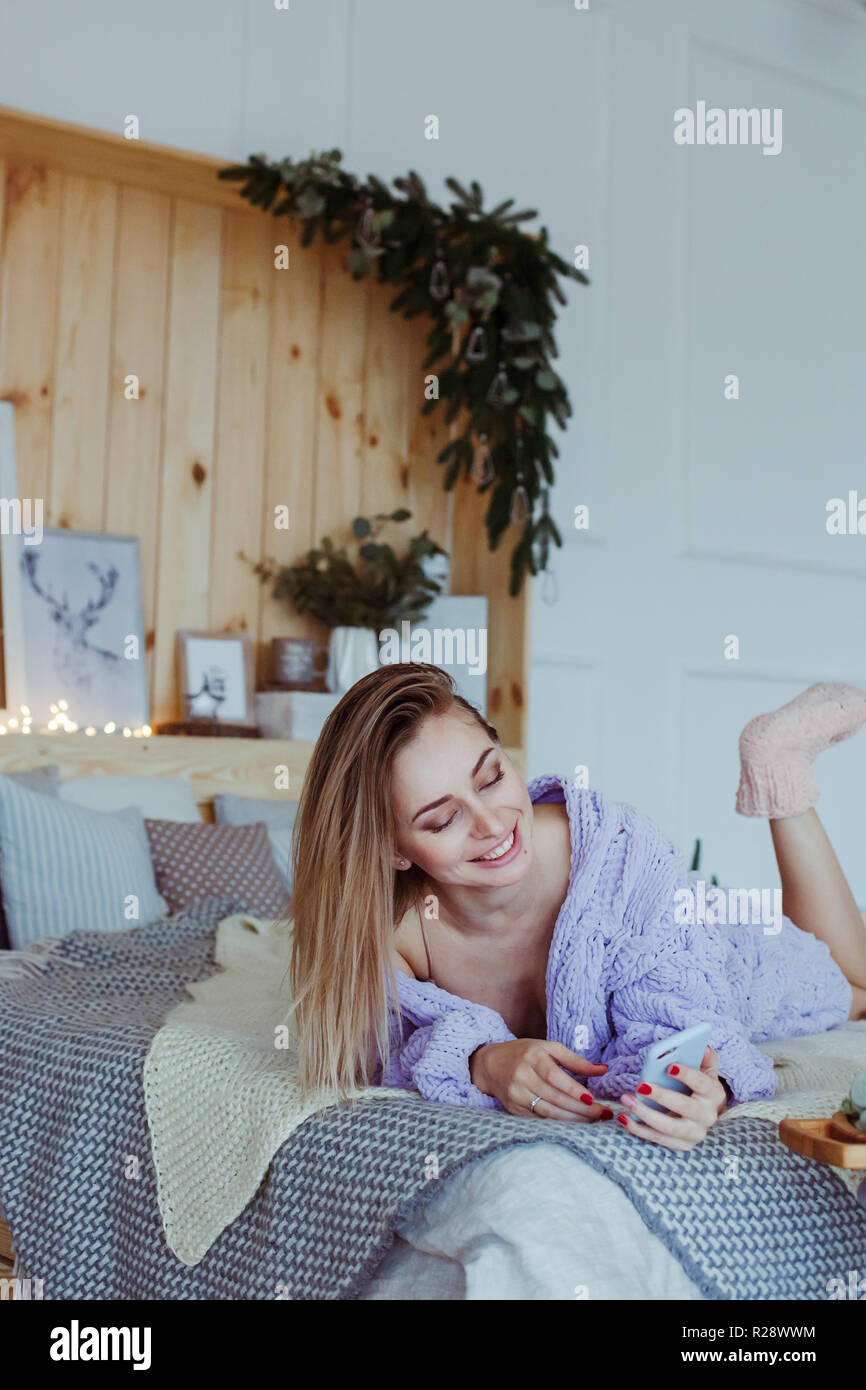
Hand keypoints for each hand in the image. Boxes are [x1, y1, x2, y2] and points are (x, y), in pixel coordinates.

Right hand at [470, 1039, 612, 1121]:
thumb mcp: (548, 1048)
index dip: (573, 1089)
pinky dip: (559, 1124)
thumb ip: (575, 1060)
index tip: (592, 1099)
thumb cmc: (524, 1053)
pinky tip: (575, 1125)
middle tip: (604, 1114)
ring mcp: (516, 1095)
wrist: (490, 1064)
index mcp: (532, 1056)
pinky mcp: (514, 1109)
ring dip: (573, 1119)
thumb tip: (603, 1069)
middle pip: (554, 1097)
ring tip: (594, 1122)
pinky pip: (539, 1119)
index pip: (554, 1076)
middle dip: (582, 1109)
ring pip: (548, 1112)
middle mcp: (522, 1076)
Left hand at [617, 1045, 726, 1149]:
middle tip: (640, 1086)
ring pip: (670, 1128)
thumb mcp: (706, 1072)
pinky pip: (659, 1139)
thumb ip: (706, 1059)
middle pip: (685, 1107)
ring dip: (645, 1114)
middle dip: (662, 1096)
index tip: (669, 1066)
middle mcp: (708, 1116)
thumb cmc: (700, 1088)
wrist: (705, 1114)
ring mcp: (695, 1133)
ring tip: (627, 1100)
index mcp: (714, 1094)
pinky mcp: (682, 1145)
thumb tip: (705, 1048)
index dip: (687, 1075)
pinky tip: (624, 1118)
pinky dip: (640, 1130)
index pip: (701, 1083)